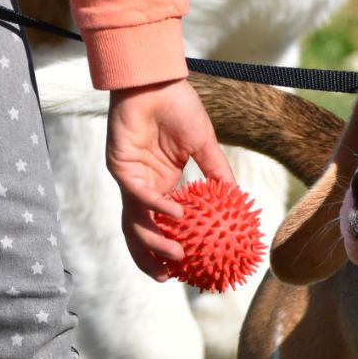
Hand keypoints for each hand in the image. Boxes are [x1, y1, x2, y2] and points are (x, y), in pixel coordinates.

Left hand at [106, 78, 234, 279]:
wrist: (156, 81)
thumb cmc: (178, 107)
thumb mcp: (205, 146)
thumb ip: (218, 174)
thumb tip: (237, 199)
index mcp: (158, 185)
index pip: (157, 226)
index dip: (165, 250)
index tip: (184, 268)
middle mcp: (140, 187)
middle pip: (138, 233)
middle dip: (149, 259)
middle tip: (169, 278)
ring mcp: (128, 178)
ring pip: (134, 221)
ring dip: (153, 242)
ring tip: (177, 255)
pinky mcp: (119, 165)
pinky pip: (140, 194)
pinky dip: (157, 207)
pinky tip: (178, 215)